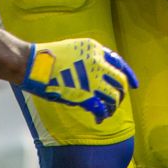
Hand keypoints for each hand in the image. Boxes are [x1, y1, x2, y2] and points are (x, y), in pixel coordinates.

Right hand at [21, 37, 138, 123]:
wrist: (32, 64)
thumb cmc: (48, 58)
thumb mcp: (73, 48)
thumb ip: (89, 58)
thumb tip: (99, 74)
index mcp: (94, 48)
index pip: (119, 62)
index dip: (130, 75)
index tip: (134, 86)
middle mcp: (97, 62)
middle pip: (120, 81)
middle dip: (120, 94)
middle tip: (115, 102)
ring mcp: (91, 78)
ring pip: (114, 97)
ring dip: (112, 107)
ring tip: (105, 112)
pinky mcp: (83, 94)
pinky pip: (101, 108)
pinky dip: (102, 115)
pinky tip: (98, 118)